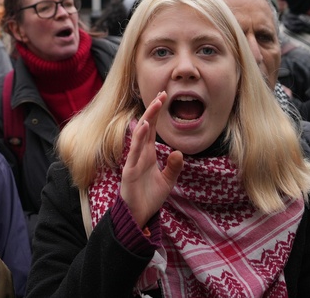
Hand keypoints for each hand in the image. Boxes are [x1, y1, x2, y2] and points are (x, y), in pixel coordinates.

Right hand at [120, 91, 182, 226]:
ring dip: (148, 120)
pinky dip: (139, 138)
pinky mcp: (130, 170)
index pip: (152, 129)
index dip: (157, 114)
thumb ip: (174, 167)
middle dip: (153, 111)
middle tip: (162, 94)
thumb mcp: (168, 181)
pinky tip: (144, 127)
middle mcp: (140, 154)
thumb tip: (179, 151)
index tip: (163, 97)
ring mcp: (134, 161)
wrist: (139, 215)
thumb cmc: (150, 197)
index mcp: (148, 154)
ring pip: (140, 136)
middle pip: (146, 127)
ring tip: (155, 105)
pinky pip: (135, 152)